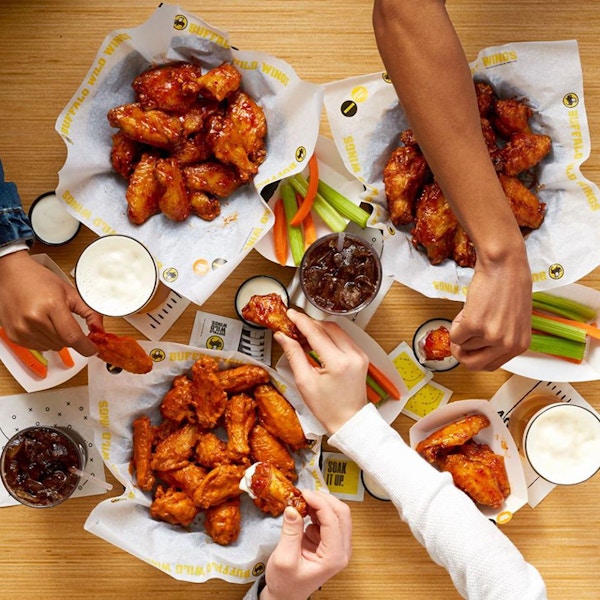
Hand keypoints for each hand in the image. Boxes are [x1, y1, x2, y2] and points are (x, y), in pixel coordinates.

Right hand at [0, 250, 102, 355]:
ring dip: (58, 338)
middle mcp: (34, 319)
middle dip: (71, 336)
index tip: (93, 349)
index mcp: (51, 305)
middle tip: (65, 319)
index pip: (73, 336)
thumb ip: (89, 312)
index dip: (86, 347)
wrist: (11, 276)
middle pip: (65, 343)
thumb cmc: (39, 280)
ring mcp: (22, 329)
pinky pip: (40, 348)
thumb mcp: (69, 292)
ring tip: (50, 319)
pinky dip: (45, 340)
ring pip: (53, 347)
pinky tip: (40, 324)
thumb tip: (99, 329)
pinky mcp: (15, 336)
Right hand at [261, 489, 351, 599]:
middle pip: (341, 514)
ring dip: (321, 504)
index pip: (333, 520)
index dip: (319, 502)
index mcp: (334, 557)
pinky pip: (329, 519)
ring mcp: (338, 546)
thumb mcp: (284, 558)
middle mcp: (341, 551)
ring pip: (337, 514)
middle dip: (323, 500)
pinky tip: (304, 513)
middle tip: (304, 494)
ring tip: (302, 502)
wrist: (285, 596)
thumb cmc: (286, 584)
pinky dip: (317, 511)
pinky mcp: (330, 542)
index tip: (304, 493)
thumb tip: (293, 508)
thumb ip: (290, 532)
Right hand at [274, 309, 368, 434]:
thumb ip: (294, 354)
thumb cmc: (328, 408)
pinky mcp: (361, 356)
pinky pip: (344, 338)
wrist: (349, 421)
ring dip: (320, 329)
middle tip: (294, 326)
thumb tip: (283, 337)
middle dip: (310, 324)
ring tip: (303, 336)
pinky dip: (329, 336)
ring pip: (337, 330)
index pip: (316, 332)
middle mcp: (353, 355)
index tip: (290, 314)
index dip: (301, 321)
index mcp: (338, 362)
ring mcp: (359, 355)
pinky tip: (317, 342)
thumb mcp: (305, 382)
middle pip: (328, 327)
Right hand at [449, 248, 531, 370]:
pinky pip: (454, 335)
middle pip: (473, 364)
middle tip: (457, 342)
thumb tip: (477, 349)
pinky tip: (466, 310)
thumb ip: (501, 339)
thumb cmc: (510, 286)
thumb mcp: (514, 321)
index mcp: (519, 345)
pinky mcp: (474, 325)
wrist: (504, 266)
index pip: (491, 366)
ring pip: (463, 346)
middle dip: (461, 354)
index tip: (469, 350)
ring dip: (461, 331)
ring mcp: (491, 336)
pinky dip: (454, 324)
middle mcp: (507, 344)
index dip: (475, 357)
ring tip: (472, 312)